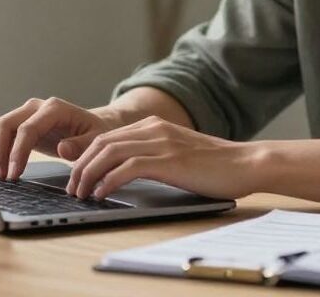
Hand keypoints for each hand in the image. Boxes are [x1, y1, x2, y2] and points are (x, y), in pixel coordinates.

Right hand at [0, 97, 118, 180]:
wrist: (91, 125)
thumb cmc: (94, 133)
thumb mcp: (96, 140)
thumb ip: (81, 144)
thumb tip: (62, 148)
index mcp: (54, 108)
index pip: (27, 128)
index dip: (17, 152)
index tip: (14, 175)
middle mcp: (36, 107)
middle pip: (4, 124)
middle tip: (1, 178)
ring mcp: (24, 113)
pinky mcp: (18, 124)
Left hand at [67, 116, 257, 200]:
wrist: (246, 163)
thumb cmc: (216, 165)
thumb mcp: (179, 153)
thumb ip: (155, 155)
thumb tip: (126, 172)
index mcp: (155, 125)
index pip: (107, 136)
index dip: (86, 156)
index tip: (78, 176)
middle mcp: (154, 129)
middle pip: (102, 142)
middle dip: (81, 166)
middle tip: (73, 188)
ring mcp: (162, 143)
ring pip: (109, 153)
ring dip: (89, 174)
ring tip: (81, 193)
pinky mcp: (169, 161)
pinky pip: (127, 168)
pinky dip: (109, 181)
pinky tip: (103, 194)